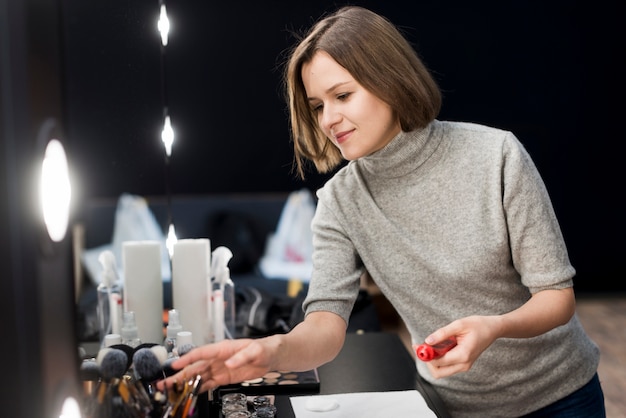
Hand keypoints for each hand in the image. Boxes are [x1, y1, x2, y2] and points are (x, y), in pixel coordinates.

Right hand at [157, 337, 277, 393]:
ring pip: (198, 376)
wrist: (270, 356)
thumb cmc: (263, 348)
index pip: (201, 353)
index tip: (175, 365)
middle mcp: (217, 358)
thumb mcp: (255, 351)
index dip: (187, 359)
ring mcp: (219, 368)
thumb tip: (230, 363)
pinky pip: (208, 383)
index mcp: (222, 348)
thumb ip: (242, 357)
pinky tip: (188, 393)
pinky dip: (197, 388)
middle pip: (195, 367)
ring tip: (171, 389)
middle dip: (179, 375)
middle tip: (165, 382)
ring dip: (185, 383)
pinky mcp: (223, 377)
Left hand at [424, 315, 499, 378]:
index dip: (425, 355)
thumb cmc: (478, 325)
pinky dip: (439, 359)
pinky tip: (437, 347)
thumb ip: (442, 333)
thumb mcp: (459, 325)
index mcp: (463, 355)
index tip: (417, 345)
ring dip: (432, 361)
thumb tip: (428, 341)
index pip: (438, 362)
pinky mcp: (463, 364)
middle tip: (420, 347)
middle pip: (438, 372)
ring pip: (441, 371)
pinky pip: (447, 366)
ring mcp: (464, 366)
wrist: (493, 329)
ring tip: (429, 345)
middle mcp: (464, 364)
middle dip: (427, 361)